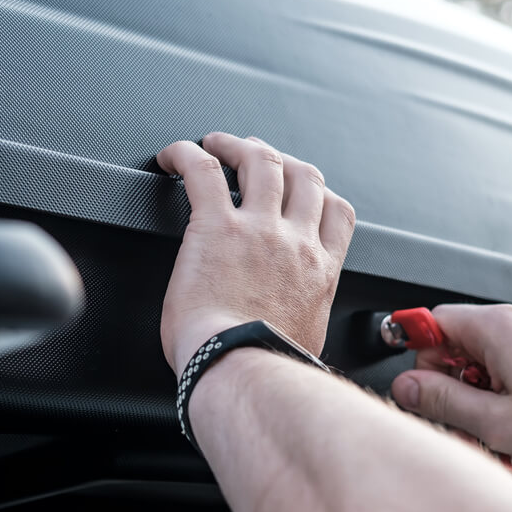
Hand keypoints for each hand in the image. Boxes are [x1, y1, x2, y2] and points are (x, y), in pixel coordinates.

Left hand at [156, 133, 355, 374]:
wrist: (242, 368)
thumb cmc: (263, 368)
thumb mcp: (302, 343)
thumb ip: (298, 322)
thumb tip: (284, 330)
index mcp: (319, 273)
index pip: (337, 213)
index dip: (318, 191)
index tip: (299, 186)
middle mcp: (296, 243)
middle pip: (302, 176)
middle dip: (279, 158)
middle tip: (254, 154)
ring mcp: (259, 229)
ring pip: (261, 161)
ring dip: (237, 145)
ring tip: (216, 143)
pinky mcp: (217, 226)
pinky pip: (202, 170)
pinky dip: (186, 154)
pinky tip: (174, 155)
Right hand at [390, 301, 511, 468]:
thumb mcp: (496, 422)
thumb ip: (441, 401)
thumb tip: (406, 387)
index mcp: (498, 327)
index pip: (434, 322)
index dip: (422, 358)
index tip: (423, 385)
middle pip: (462, 338)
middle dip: (456, 379)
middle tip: (469, 417)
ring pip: (491, 351)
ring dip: (486, 385)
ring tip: (505, 422)